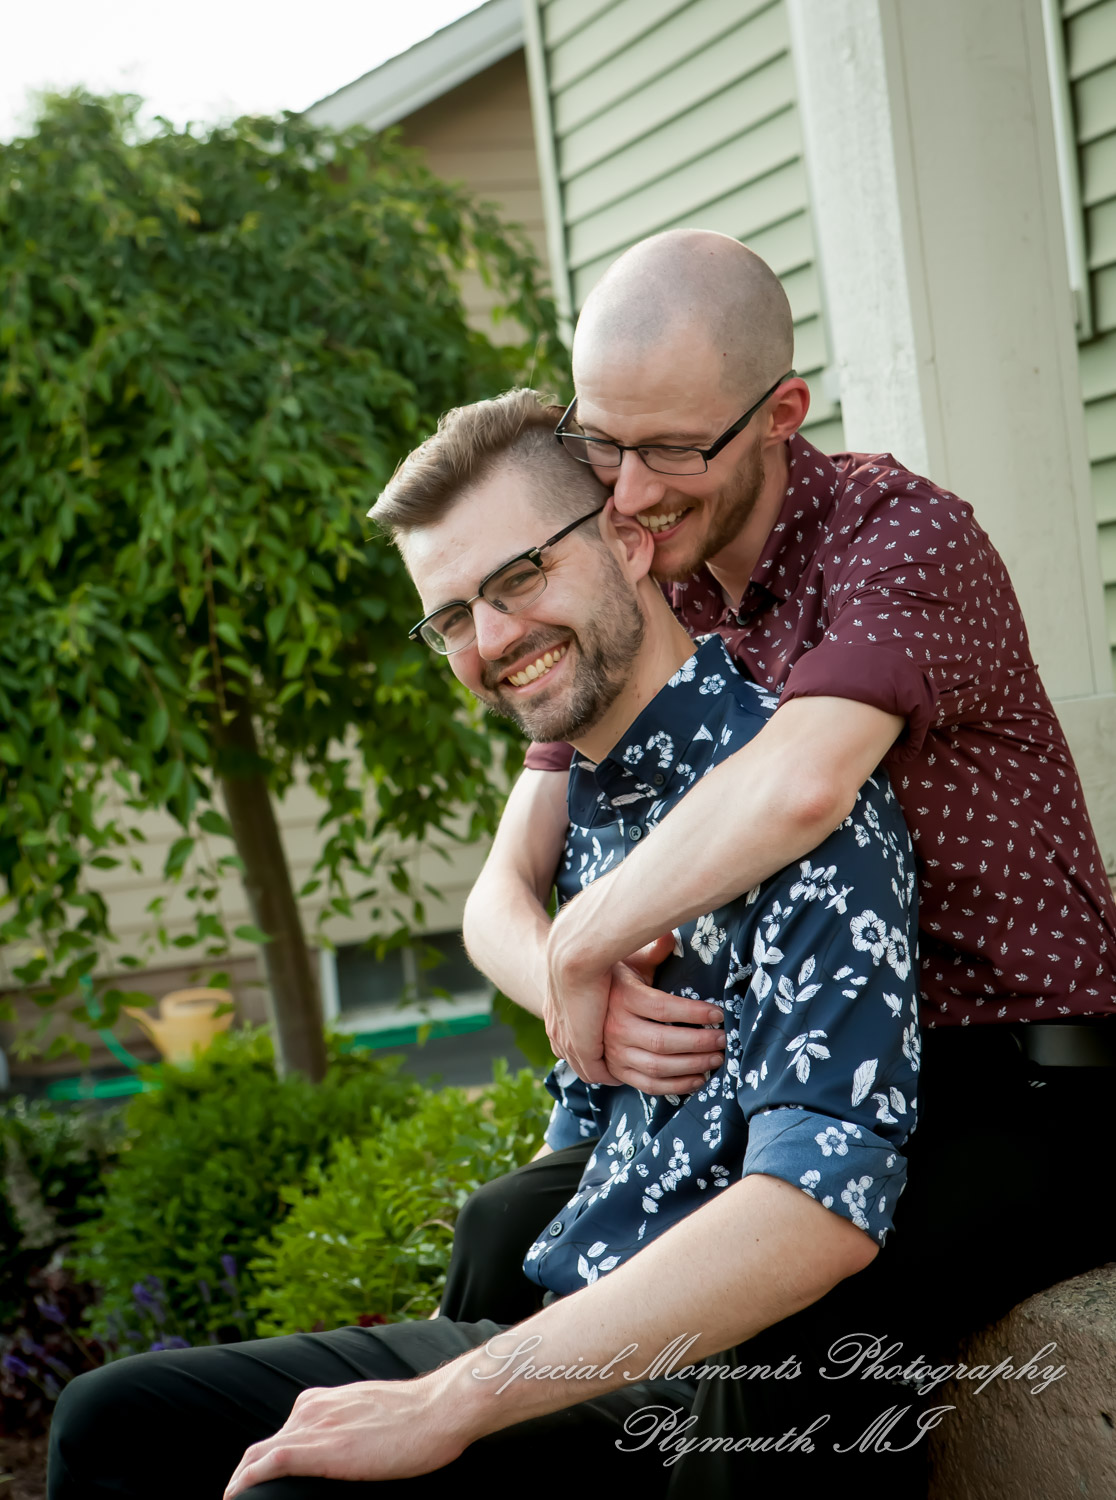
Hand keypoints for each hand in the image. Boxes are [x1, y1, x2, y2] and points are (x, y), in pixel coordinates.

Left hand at [222, 1372, 468, 1495]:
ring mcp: (314, 1426)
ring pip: (257, 1456)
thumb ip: (352, 1427)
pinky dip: (245, 1482)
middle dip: (246, 1476)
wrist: (439, 1409)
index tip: (260, 1485)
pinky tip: (234, 1496)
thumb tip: (353, 1450)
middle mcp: (312, 1408)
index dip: (264, 1462)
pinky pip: (267, 1464)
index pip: (282, 1434)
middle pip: (264, 1447)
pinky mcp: (320, 1449)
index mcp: (324, 1400)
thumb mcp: (374, 1417)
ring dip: (240, 1481)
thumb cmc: (419, 1418)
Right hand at [546, 915, 725, 1087]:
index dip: (694, 1013)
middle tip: (723, 1039)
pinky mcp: (616, 1071)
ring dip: (693, 1066)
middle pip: (663, 1042)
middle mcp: (615, 1027)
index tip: (719, 1013)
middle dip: (699, 1043)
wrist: (580, 1003)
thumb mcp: (631, 961)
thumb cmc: (617, 978)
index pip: (663, 1008)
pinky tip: (699, 1079)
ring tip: (716, 1058)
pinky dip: (677, 1087)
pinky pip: (649, 1085)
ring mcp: (613, 1052)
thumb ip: (653, 952)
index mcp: (622, 997)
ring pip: (658, 1067)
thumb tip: (671, 935)